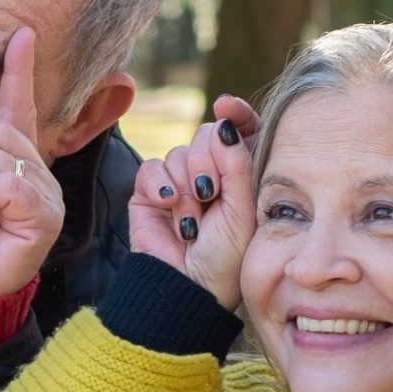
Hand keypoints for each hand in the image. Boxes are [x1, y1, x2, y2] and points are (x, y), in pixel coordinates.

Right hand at [130, 95, 259, 309]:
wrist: (187, 286)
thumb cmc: (225, 257)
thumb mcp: (242, 209)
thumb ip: (237, 163)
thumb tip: (224, 122)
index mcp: (241, 176)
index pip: (240, 131)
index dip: (235, 115)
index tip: (227, 105)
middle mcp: (211, 175)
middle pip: (205, 136)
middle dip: (207, 163)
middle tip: (209, 194)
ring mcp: (179, 182)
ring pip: (179, 153)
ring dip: (185, 187)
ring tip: (191, 220)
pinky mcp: (150, 192)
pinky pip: (152, 168)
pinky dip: (160, 185)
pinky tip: (170, 206)